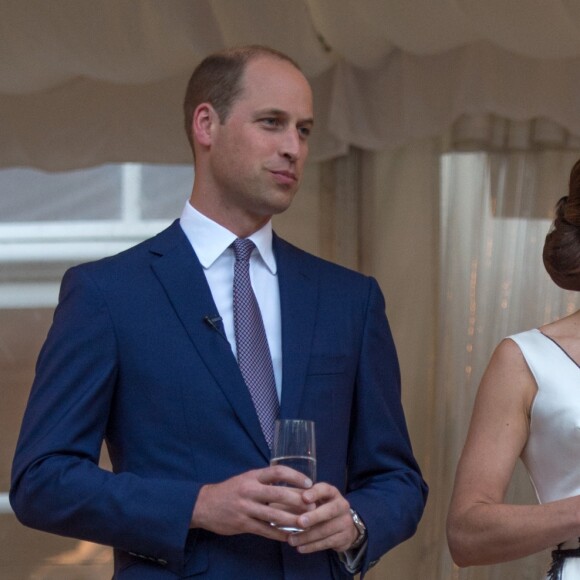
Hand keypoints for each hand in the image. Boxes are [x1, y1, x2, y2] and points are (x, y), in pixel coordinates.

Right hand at [191, 466, 312, 539]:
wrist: (204, 505)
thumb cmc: (230, 490)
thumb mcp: (246, 478)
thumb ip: (264, 480)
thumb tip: (289, 483)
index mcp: (253, 476)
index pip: (278, 471)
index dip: (295, 476)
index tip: (309, 483)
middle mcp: (250, 490)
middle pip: (279, 494)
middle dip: (299, 501)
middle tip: (313, 506)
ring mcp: (246, 507)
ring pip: (274, 515)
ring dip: (293, 520)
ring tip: (306, 523)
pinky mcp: (242, 524)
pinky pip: (265, 530)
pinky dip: (279, 534)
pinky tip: (289, 536)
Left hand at [286, 483, 358, 552]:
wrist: (344, 525)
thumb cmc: (322, 508)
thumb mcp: (315, 500)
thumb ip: (300, 499)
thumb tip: (278, 502)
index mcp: (332, 493)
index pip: (325, 489)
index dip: (315, 493)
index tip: (304, 497)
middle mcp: (342, 505)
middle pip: (329, 511)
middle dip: (314, 517)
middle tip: (299, 522)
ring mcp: (345, 522)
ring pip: (326, 530)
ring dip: (307, 536)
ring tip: (291, 540)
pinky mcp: (344, 538)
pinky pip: (327, 543)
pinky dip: (312, 546)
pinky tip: (300, 548)